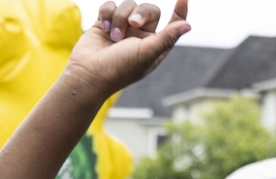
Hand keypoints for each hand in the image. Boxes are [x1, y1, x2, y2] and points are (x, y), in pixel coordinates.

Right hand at [70, 1, 189, 93]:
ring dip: (120, 17)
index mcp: (154, 45)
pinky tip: (104, 28)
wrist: (87, 75)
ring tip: (113, 36)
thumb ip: (167, 37)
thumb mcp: (146, 53)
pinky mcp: (105, 23)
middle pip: (148, 9)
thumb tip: (188, 26)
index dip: (179, 11)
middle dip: (140, 13)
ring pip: (128, 5)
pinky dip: (107, 14)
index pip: (172, 24)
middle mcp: (139, 36)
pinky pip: (110, 5)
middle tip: (132, 23)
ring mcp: (122, 29)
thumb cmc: (119, 69)